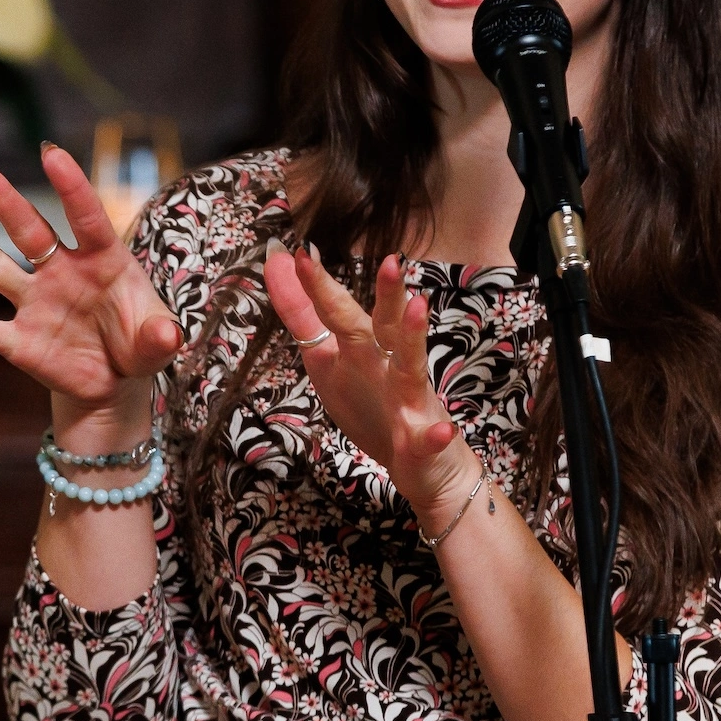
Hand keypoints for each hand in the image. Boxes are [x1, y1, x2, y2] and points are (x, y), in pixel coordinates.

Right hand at [0, 144, 182, 440]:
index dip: (70, 187)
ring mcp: (35, 303)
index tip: (50, 152)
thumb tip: (167, 337)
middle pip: (27, 228)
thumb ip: (160, 336)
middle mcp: (62, 272)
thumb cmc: (139, 344)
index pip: (86, 218)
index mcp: (104, 261)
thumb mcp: (158, 342)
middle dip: (0, 196)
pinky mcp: (17, 341)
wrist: (115, 383)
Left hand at [263, 241, 476, 521]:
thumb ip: (304, 315)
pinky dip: (435, 436)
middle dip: (385, 295)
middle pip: (381, 329)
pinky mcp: (423, 443)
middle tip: (388, 260)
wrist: (425, 465)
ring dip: (414, 340)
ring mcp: (409, 404)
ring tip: (419, 307)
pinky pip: (429, 440)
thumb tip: (280, 264)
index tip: (297, 254)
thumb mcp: (331, 359)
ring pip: (412, 368)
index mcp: (361, 352)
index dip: (319, 288)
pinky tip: (441, 432)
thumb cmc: (377, 407)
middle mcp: (387, 368)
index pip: (340, 313)